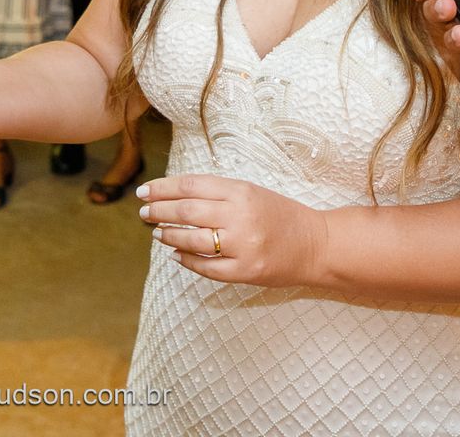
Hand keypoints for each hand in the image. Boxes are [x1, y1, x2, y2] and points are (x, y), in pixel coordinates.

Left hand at [138, 174, 328, 287]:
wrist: (316, 245)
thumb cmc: (280, 215)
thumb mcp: (251, 192)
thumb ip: (216, 193)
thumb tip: (173, 196)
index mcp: (241, 191)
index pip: (190, 186)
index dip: (162, 188)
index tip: (144, 191)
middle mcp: (240, 216)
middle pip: (186, 211)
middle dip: (158, 211)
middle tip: (143, 213)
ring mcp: (242, 246)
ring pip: (191, 240)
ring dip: (168, 235)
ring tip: (156, 232)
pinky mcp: (245, 272)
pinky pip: (206, 267)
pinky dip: (186, 260)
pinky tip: (176, 254)